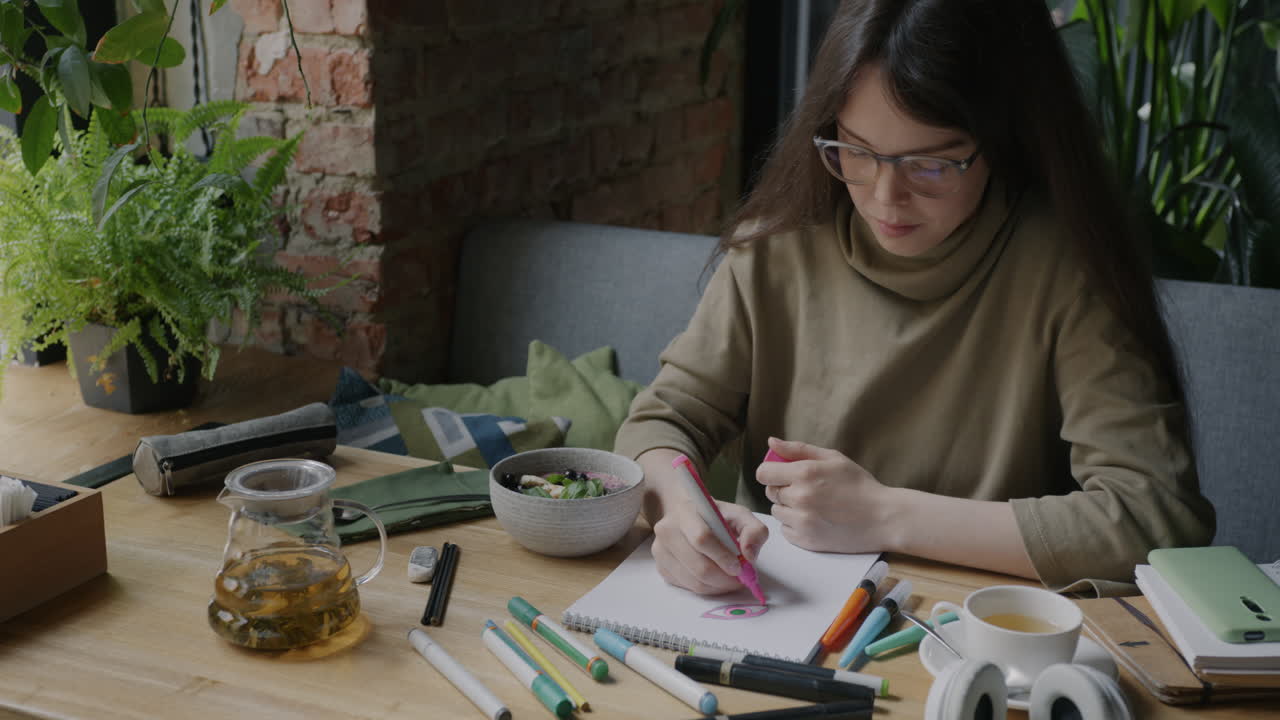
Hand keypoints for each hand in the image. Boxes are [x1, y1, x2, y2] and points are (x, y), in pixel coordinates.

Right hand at [651, 489, 769, 595]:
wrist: (685, 515)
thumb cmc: (714, 516)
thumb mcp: (739, 515)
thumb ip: (754, 531)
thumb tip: (749, 556)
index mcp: (685, 512)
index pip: (702, 538)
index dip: (723, 556)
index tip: (739, 566)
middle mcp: (667, 531)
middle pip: (699, 566)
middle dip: (724, 579)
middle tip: (740, 579)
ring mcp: (660, 551)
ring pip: (694, 582)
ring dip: (718, 587)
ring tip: (730, 580)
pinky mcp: (661, 567)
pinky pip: (687, 587)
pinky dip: (707, 589)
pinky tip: (715, 579)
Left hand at [757, 436, 891, 552]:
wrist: (883, 518)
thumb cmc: (860, 485)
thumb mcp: (833, 458)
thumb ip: (798, 449)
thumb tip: (771, 442)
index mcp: (804, 473)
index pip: (763, 473)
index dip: (771, 472)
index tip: (782, 474)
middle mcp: (799, 497)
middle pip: (770, 492)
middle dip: (783, 489)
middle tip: (807, 490)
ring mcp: (802, 521)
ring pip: (777, 511)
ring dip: (789, 508)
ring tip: (814, 506)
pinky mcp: (805, 541)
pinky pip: (785, 530)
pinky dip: (795, 525)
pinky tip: (814, 520)